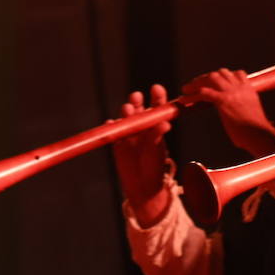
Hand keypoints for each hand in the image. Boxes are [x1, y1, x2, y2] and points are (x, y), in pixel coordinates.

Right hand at [111, 85, 174, 226]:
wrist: (141, 185)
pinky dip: (110, 126)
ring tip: (127, 109)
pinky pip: (111, 131)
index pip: (157, 107)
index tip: (156, 88)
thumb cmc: (154, 167)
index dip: (157, 97)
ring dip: (125, 111)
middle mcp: (141, 127)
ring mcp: (128, 133)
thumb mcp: (157, 150)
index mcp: (155, 127)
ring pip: (125, 117)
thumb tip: (164, 123)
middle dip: (136, 100)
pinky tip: (110, 123)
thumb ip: (157, 135)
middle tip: (136, 96)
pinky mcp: (116, 142)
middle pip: (138, 108)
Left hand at [182, 68, 274, 156]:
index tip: (213, 82)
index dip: (224, 76)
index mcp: (250, 91)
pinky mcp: (224, 100)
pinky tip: (184, 100)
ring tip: (186, 90)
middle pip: (221, 73)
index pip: (238, 74)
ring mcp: (232, 93)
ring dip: (197, 83)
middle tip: (195, 85)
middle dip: (206, 77)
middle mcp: (241, 88)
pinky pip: (203, 93)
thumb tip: (237, 121)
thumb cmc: (258, 134)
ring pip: (211, 78)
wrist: (262, 137)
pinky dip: (192, 96)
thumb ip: (243, 112)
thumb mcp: (252, 117)